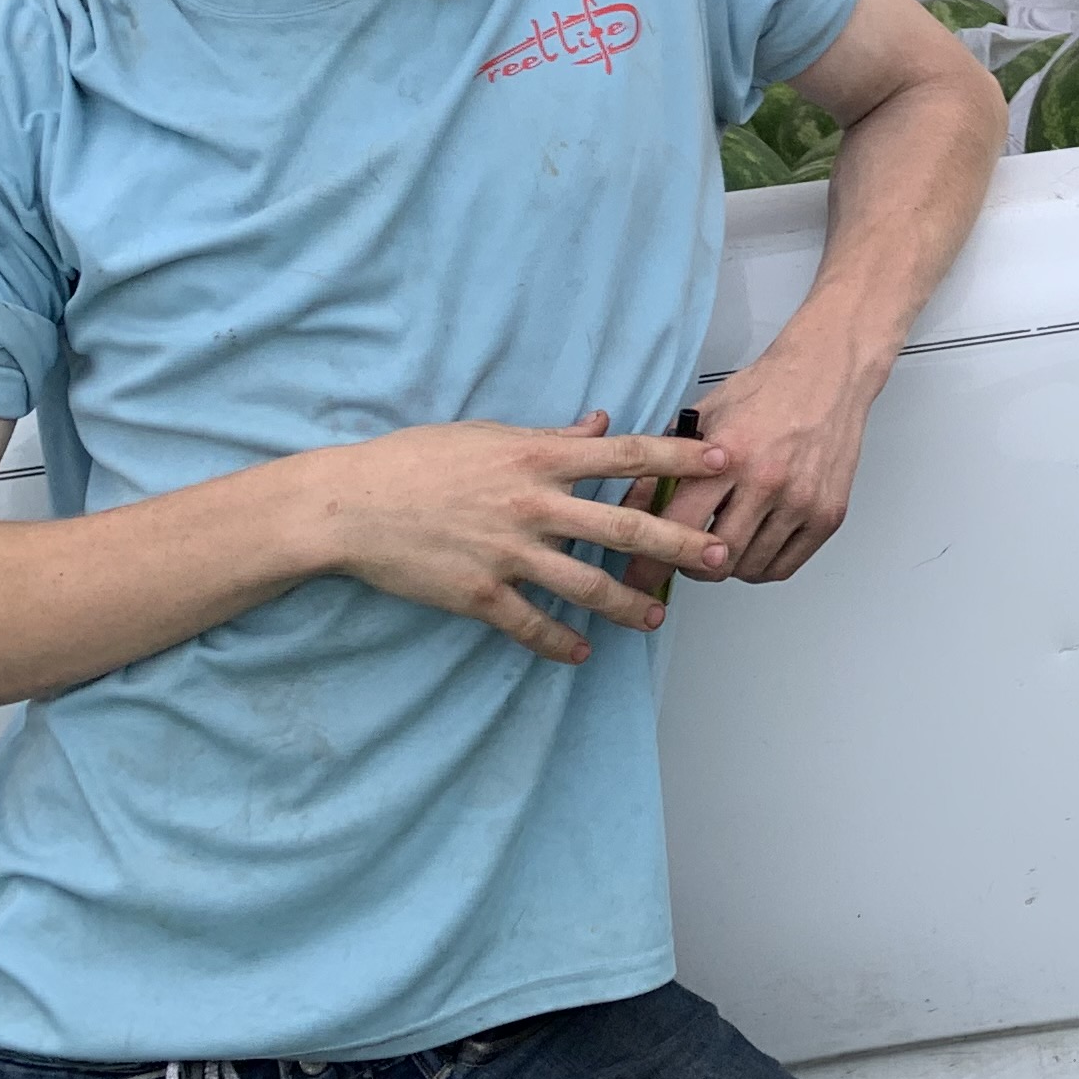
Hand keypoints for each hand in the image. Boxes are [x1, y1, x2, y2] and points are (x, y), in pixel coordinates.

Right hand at [297, 413, 732, 661]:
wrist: (352, 505)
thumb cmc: (419, 459)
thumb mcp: (489, 433)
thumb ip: (551, 435)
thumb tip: (601, 424)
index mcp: (539, 456)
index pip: (626, 453)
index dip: (680, 456)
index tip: (726, 459)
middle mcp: (534, 503)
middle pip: (624, 523)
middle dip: (678, 542)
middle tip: (720, 557)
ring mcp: (509, 552)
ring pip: (587, 584)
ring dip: (630, 603)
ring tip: (658, 617)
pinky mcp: (480, 594)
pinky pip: (532, 624)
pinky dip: (560, 642)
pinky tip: (582, 654)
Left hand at [641, 347, 879, 584]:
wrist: (828, 372)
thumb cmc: (767, 389)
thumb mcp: (705, 414)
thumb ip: (670, 460)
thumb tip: (639, 505)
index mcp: (729, 454)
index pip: (679, 526)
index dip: (653, 560)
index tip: (642, 575)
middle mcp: (768, 481)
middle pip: (716, 560)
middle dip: (691, 567)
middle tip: (685, 559)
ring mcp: (802, 500)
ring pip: (749, 569)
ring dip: (729, 566)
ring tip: (722, 547)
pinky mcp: (829, 514)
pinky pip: (784, 567)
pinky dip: (762, 567)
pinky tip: (753, 548)